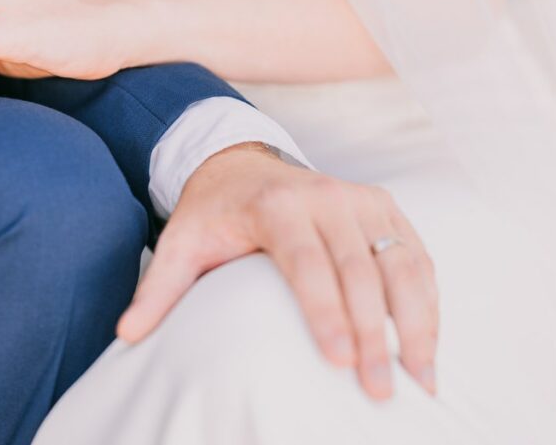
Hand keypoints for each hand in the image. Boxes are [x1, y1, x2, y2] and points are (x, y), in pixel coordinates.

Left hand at [119, 143, 438, 400]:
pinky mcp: (385, 207)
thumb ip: (159, 288)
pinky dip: (428, 300)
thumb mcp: (180, 243)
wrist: (240, 164)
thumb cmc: (211, 213)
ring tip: (420, 379)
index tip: (339, 361)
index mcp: (276, 205)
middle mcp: (326, 195)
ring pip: (400, 261)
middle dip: (374, 333)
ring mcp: (361, 198)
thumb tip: (126, 334)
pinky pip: (416, 255)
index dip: (325, 311)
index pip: (307, 262)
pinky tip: (429, 345)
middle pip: (358, 269)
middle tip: (378, 391)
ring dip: (416, 322)